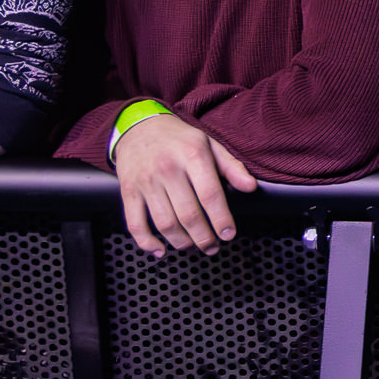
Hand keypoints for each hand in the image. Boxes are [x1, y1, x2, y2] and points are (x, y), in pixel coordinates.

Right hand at [113, 111, 257, 255]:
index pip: (210, 194)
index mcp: (192, 155)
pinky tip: (160, 251)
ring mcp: (146, 181)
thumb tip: (251, 187)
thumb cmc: (179, 139)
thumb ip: (232, 167)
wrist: (139, 127)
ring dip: (181, 243)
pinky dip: (146, 243)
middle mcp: (167, 168)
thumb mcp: (209, 144)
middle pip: (188, 214)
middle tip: (212, 247)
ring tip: (192, 246)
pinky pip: (135, 224)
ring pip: (165, 223)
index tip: (228, 235)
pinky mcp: (128, 191)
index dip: (221, 219)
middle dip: (204, 238)